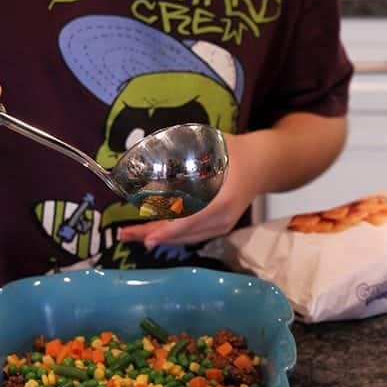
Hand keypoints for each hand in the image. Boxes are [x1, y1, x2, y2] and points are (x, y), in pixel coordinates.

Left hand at [119, 132, 260, 249]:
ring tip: (132, 233)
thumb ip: (183, 157)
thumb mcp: (210, 148)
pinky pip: (192, 235)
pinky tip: (152, 232)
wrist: (262, 164)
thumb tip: (149, 168)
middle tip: (125, 234)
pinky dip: (171, 234)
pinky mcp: (220, 227)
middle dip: (153, 234)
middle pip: (184, 232)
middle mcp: (223, 217)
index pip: (192, 219)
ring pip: (186, 237)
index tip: (149, 238)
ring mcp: (223, 225)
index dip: (169, 230)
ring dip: (158, 235)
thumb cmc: (234, 152)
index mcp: (223, 197)